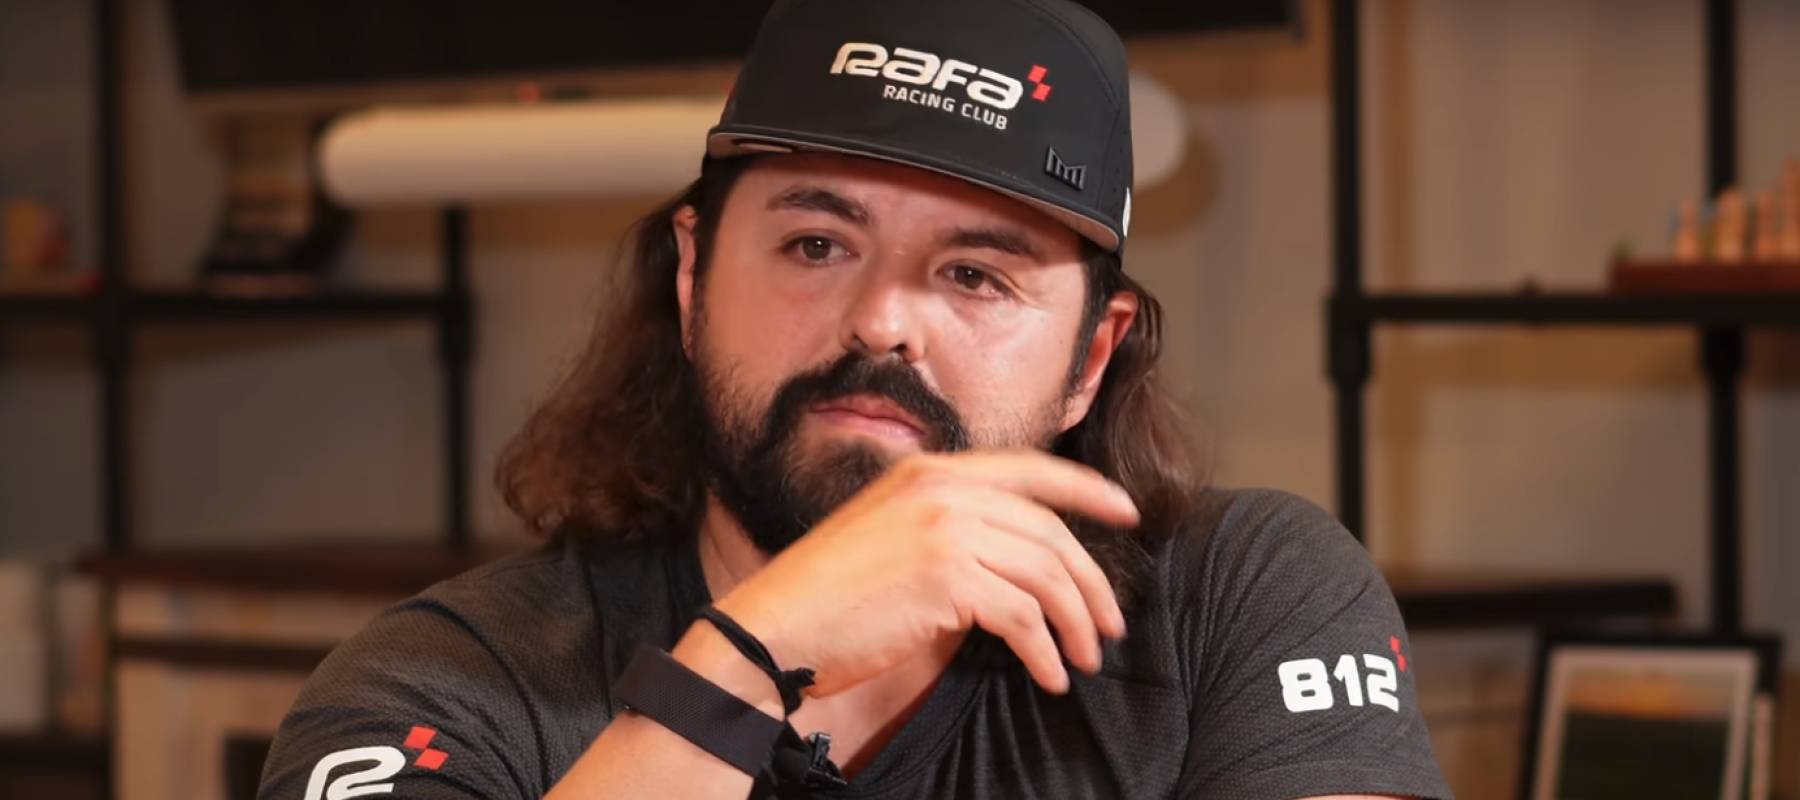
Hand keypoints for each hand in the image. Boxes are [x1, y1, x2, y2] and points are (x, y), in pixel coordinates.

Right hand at [711, 450, 1138, 696]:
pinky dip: (1045, 651)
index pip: (1031, 470)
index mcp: (929, 471)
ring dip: (1075, 623)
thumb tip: (1013, 567)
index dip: (1087, 490)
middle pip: (1048, 529)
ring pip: (1045, 574)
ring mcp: (945, 529)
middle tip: (1111, 623)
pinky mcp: (947, 578)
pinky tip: (1049, 675)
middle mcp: (942, 488)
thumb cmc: (827, 597)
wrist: (773, 628)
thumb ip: (949, 532)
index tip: (1126, 514)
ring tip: (1084, 658)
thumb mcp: (889, 535)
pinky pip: (1024, 616)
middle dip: (1089, 581)